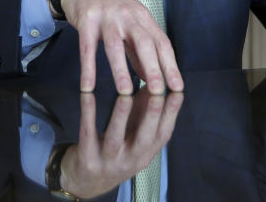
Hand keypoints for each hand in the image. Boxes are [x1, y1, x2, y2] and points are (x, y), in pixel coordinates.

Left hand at [57, 89, 183, 197]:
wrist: (87, 182)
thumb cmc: (116, 151)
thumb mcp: (134, 136)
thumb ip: (145, 112)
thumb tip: (157, 82)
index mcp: (145, 154)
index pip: (163, 134)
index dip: (172, 113)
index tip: (178, 91)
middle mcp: (130, 160)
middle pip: (145, 138)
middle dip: (153, 115)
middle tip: (158, 92)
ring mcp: (108, 161)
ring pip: (115, 138)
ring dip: (121, 115)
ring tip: (125, 95)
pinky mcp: (87, 157)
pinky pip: (87, 132)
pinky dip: (88, 113)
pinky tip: (87, 94)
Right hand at [60, 0, 182, 93]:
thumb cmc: (110, 2)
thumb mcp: (130, 21)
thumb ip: (140, 49)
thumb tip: (150, 76)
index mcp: (142, 17)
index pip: (161, 42)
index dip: (170, 66)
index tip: (177, 87)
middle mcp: (127, 15)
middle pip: (144, 43)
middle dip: (153, 68)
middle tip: (157, 91)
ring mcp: (106, 17)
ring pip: (115, 45)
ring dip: (121, 70)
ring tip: (125, 92)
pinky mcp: (86, 20)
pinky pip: (87, 47)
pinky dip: (88, 68)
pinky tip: (88, 85)